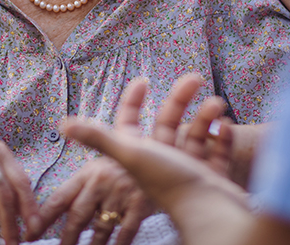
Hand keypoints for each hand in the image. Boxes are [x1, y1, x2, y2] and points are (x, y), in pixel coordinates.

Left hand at [33, 156, 154, 244]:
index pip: (60, 198)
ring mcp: (121, 193)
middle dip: (66, 239)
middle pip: (77, 216)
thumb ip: (80, 172)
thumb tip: (60, 159)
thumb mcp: (103, 161)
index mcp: (89, 171)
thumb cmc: (128, 164)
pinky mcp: (140, 204)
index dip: (43, 218)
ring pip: (100, 229)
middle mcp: (102, 181)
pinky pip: (125, 232)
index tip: (30, 235)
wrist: (163, 157)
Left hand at [61, 81, 252, 244]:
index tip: (143, 81)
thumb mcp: (130, 154)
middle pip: (168, 123)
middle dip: (180, 98)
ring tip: (216, 105)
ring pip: (195, 136)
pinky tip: (225, 127)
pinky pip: (217, 153)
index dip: (133, 101)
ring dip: (205, 118)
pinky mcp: (211, 178)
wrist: (208, 213)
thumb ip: (99, 138)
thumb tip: (64, 125)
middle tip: (196, 78)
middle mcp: (162, 162)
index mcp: (139, 155)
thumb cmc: (168, 183)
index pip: (130, 123)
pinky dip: (222, 140)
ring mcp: (188, 170)